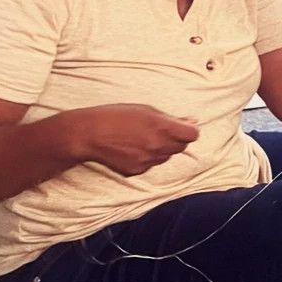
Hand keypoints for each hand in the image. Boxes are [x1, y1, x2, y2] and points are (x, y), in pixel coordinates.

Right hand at [70, 104, 199, 176]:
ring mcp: (148, 161)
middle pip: (181, 147)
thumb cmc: (116, 116)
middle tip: (158, 130)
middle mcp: (158, 146)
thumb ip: (172, 119)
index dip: (188, 130)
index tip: (181, 127)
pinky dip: (146, 158)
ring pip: (166, 156)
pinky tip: (131, 149)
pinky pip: (150, 164)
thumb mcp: (146, 110)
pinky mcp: (137, 171)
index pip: (192, 135)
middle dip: (175, 139)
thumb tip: (193, 122)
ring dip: (161, 148)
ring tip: (140, 138)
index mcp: (162, 128)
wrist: (88, 134)